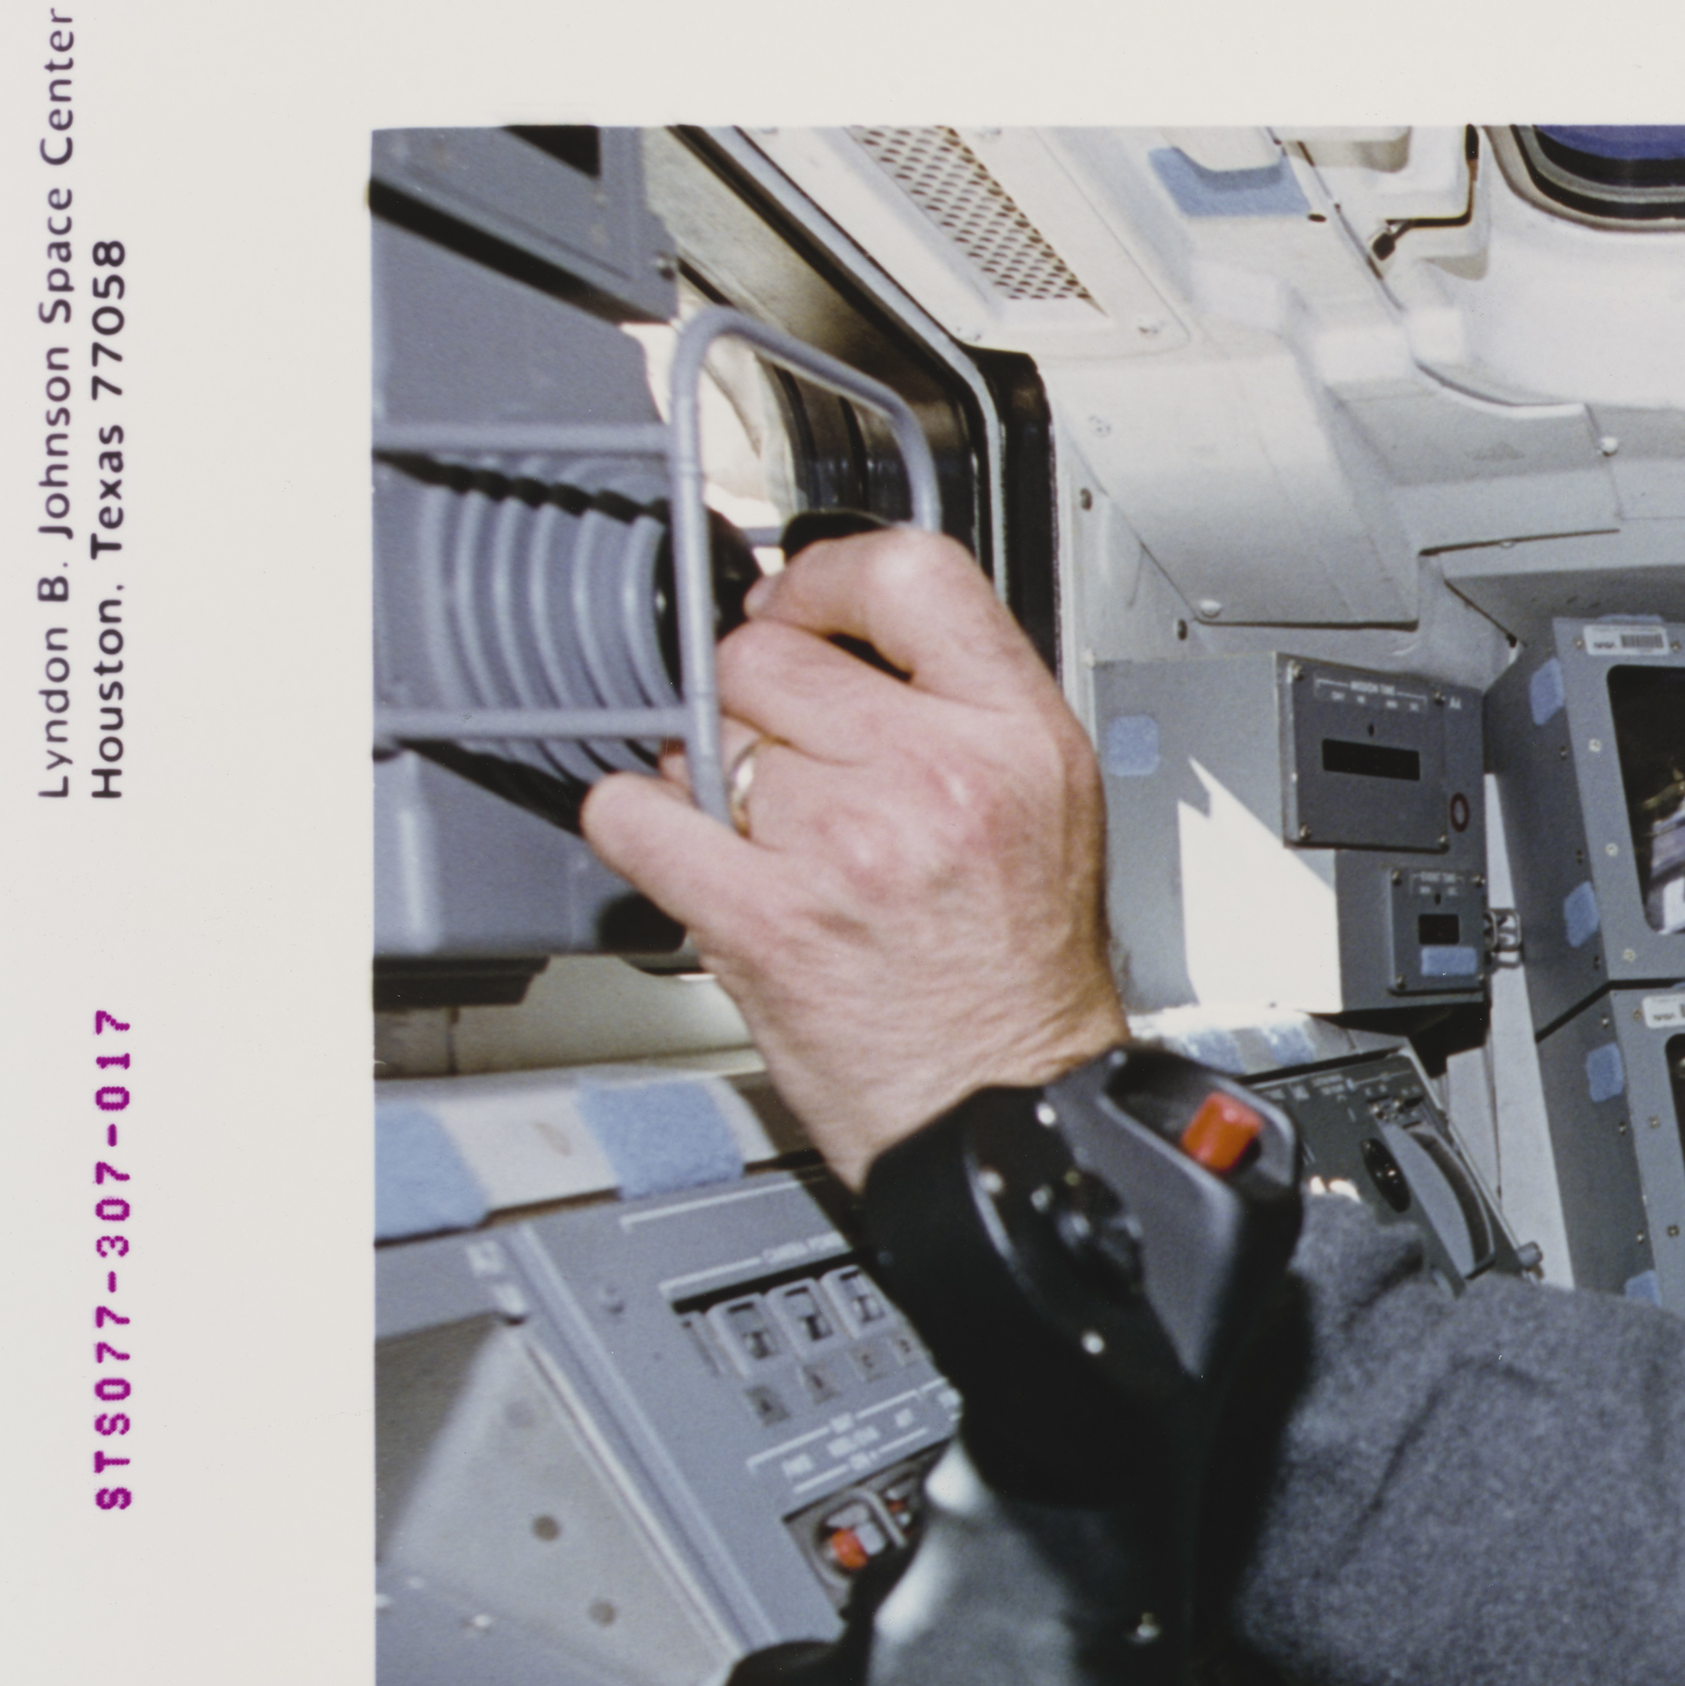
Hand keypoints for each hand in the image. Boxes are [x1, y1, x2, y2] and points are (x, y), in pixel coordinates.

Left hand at [581, 527, 1128, 1188]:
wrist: (1004, 1113)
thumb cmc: (1020, 982)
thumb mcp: (1045, 810)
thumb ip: (958, 711)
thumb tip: (840, 637)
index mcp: (1019, 740)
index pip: (908, 572)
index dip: (827, 575)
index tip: (800, 605)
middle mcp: (940, 778)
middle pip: (774, 651)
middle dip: (762, 701)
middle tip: (789, 761)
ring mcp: (848, 844)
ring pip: (709, 733)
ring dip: (715, 777)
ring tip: (771, 838)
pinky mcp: (765, 915)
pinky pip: (639, 814)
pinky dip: (642, 827)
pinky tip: (691, 856)